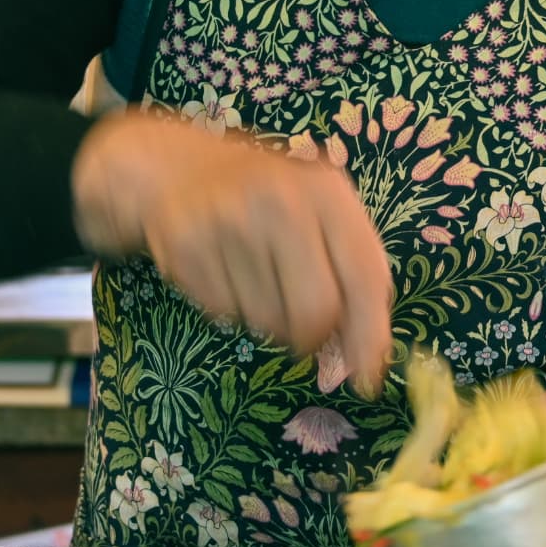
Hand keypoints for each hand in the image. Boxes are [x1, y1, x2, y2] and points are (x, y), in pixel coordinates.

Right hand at [73, 109, 392, 395]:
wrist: (175, 168)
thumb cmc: (264, 198)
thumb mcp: (318, 213)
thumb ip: (349, 273)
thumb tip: (362, 358)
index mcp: (326, 192)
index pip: (365, 275)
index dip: (370, 334)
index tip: (367, 378)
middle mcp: (282, 202)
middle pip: (316, 312)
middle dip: (313, 339)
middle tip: (302, 334)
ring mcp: (230, 223)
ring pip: (269, 321)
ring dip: (269, 319)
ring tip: (256, 276)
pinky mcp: (187, 248)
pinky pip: (226, 313)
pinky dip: (232, 307)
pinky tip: (225, 270)